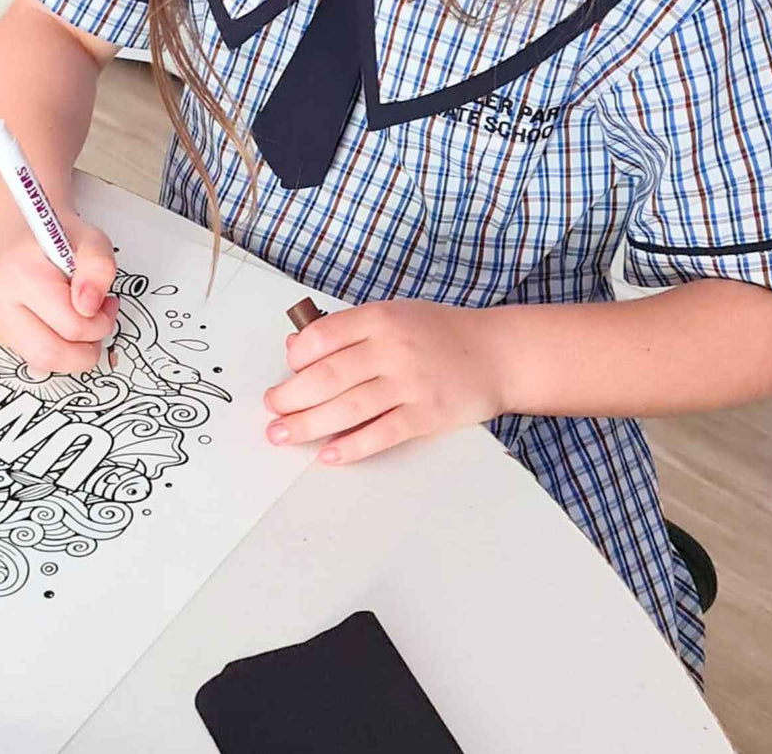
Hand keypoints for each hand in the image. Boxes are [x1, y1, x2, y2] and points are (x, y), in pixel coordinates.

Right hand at [0, 214, 118, 374]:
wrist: (19, 230)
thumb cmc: (54, 234)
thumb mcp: (90, 238)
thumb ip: (99, 267)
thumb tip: (90, 307)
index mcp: (21, 275)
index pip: (71, 326)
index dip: (100, 323)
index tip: (107, 304)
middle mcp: (1, 303)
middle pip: (49, 355)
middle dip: (85, 350)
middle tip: (98, 324)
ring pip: (41, 363)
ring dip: (72, 352)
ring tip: (83, 321)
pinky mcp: (0, 333)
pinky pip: (35, 357)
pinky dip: (58, 348)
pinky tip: (64, 324)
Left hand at [263, 299, 507, 463]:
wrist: (500, 353)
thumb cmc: (441, 335)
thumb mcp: (395, 316)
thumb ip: (349, 331)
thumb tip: (296, 347)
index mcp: (380, 318)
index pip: (322, 336)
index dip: (295, 357)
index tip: (285, 370)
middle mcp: (393, 348)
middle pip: (327, 377)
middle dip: (290, 397)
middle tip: (271, 409)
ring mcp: (410, 383)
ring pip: (347, 409)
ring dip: (307, 425)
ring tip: (282, 434)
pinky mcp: (426, 414)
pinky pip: (380, 434)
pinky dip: (351, 447)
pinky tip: (327, 454)